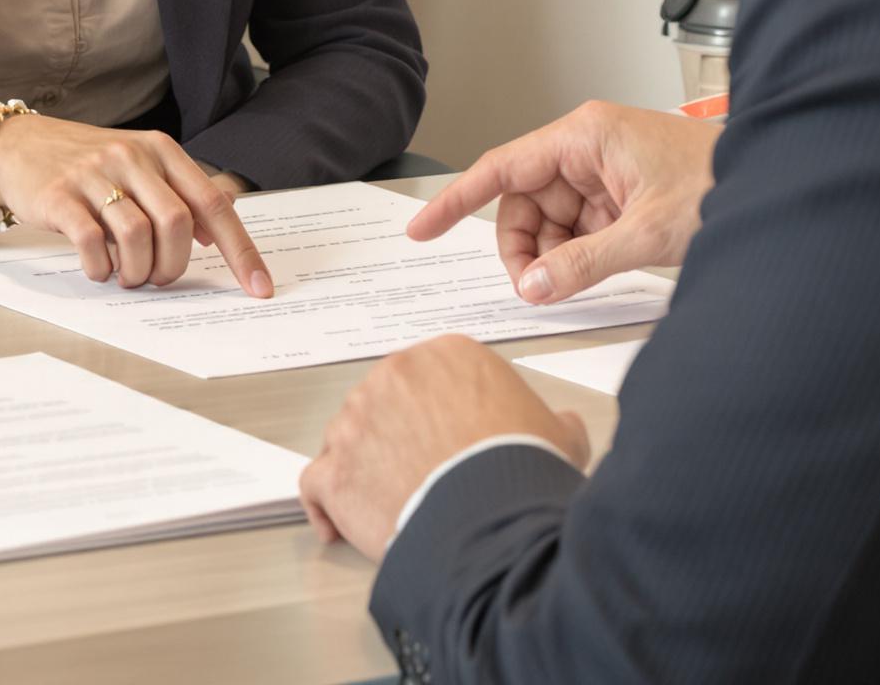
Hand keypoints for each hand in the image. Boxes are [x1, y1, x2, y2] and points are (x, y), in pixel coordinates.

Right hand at [0, 116, 273, 295]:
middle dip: (173, 266)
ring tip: (126, 276)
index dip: (240, 250)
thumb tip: (218, 231)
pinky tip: (98, 268)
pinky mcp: (60, 196)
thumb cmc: (88, 164)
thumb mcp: (139, 165)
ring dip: (137, 272)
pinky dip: (101, 268)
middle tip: (156, 278)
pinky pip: (93, 242)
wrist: (20, 146)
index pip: (213, 204)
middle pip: (177, 224)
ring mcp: (96, 174)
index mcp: (162, 151)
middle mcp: (133, 157)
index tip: (259, 286)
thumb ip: (179, 193)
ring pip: (138, 235)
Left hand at [299, 336, 588, 558]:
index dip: (434, 413)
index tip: (440, 437)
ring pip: (348, 438)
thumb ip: (553, 420)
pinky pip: (316, 483)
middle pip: (383, 402)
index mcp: (446, 355)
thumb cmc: (518, 469)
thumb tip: (563, 426)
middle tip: (418, 472)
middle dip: (395, 436)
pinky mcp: (335, 468)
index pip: (428, 377)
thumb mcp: (557, 433)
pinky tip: (341, 523)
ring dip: (362, 466)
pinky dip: (327, 505)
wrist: (491, 517)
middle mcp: (395, 375)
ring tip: (388, 502)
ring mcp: (357, 420)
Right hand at [409, 100, 715, 304]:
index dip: (457, 199)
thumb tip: (535, 286)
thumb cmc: (719, 185)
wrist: (774, 184)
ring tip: (574, 281)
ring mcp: (603, 170)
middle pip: (523, 199)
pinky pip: (576, 225)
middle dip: (522, 246)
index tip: (423, 227)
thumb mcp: (646, 232)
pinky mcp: (619, 192)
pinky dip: (574, 253)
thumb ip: (584, 263)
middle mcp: (587, 145)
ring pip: (548, 217)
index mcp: (586, 135)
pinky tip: (589, 272)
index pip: (502, 166)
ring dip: (551, 254)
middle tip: (536, 288)